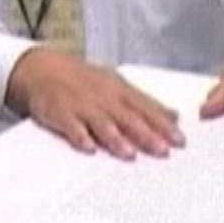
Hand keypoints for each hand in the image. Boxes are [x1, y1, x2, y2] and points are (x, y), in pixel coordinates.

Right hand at [5, 45, 185, 159]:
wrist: (44, 69)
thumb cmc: (84, 80)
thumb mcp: (117, 85)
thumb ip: (145, 102)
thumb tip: (174, 115)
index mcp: (119, 90)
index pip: (145, 108)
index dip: (163, 124)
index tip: (180, 140)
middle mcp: (103, 98)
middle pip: (127, 118)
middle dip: (145, 134)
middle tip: (162, 151)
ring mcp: (81, 105)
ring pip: (101, 123)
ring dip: (115, 138)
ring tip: (129, 153)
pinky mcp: (60, 113)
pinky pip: (70, 126)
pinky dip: (79, 136)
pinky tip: (88, 147)